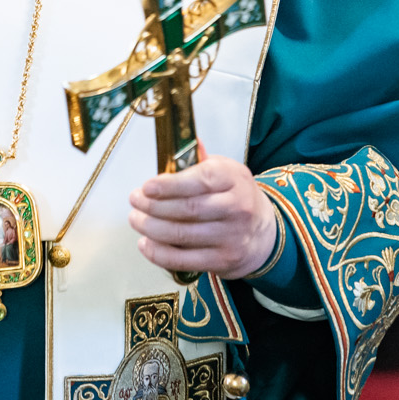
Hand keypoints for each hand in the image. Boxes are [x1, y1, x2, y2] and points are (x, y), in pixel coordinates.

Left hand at [127, 152, 278, 279]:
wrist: (264, 233)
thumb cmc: (236, 196)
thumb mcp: (226, 171)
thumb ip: (200, 160)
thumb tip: (181, 138)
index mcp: (234, 179)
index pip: (200, 180)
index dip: (169, 185)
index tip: (146, 187)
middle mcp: (237, 208)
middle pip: (187, 209)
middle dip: (153, 206)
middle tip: (134, 201)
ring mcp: (232, 237)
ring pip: (182, 235)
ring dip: (151, 228)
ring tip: (136, 220)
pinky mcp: (224, 261)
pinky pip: (185, 260)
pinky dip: (160, 253)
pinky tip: (145, 244)